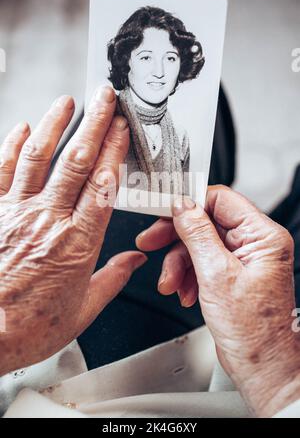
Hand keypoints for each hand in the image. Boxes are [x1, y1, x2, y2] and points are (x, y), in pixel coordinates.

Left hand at [0, 86, 146, 375]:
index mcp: (77, 244)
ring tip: (66, 101)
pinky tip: (22, 128)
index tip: (123, 130)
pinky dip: (12, 147)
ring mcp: (16, 213)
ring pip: (38, 159)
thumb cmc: (28, 326)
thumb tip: (135, 261)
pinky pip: (2, 172)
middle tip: (104, 99)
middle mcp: (48, 221)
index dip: (114, 152)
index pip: (102, 186)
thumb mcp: (83, 311)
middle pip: (76, 162)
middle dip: (93, 124)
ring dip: (54, 125)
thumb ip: (113, 279)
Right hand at [136, 186, 299, 416]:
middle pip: (206, 222)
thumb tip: (182, 205)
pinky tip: (184, 291)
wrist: (259, 366)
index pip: (221, 199)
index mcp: (263, 236)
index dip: (189, 202)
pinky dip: (187, 275)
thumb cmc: (253, 331)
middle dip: (176, 237)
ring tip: (170, 283)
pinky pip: (202, 261)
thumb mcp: (216, 274)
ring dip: (179, 263)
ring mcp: (243, 259)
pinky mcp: (232, 273)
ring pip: (200, 243)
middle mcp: (255, 244)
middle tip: (152, 241)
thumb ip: (197, 234)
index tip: (163, 208)